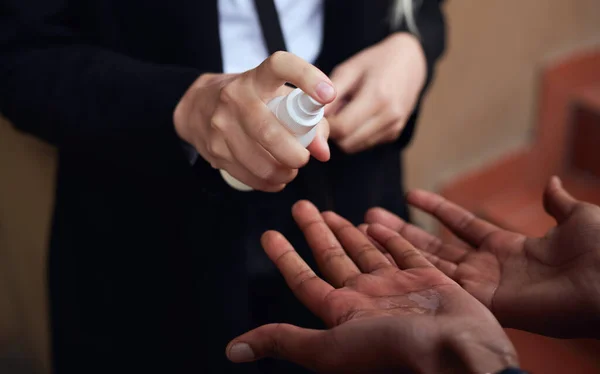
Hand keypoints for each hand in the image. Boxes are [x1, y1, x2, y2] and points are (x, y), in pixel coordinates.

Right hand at [173, 52, 334, 191]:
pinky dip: (267, 183)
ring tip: (290, 170)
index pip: (280, 66)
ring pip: (258, 161)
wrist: (198, 106)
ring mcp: (221, 124)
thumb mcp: (277, 97)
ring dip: (282, 173)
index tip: (328, 95)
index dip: (307, 77)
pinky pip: (246, 175)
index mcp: (256, 78)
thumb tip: (322, 151)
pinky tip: (275, 179)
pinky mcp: (214, 149)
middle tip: (303, 159)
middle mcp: (235, 97)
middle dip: (294, 154)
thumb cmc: (250, 101)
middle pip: (269, 132)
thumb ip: (309, 119)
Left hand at [226, 201, 517, 372]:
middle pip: (333, 258)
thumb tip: (233, 350)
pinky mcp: (428, 280)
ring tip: (331, 212)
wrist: (459, 353)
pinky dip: (390, 238)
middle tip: (300, 206)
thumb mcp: (329, 347)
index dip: (284, 257)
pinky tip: (376, 223)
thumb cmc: (394, 352)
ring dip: (348, 231)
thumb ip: (285, 340)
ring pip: (365, 252)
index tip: (268, 234)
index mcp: (342, 314)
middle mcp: (367, 299)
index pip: (304, 279)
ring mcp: (398, 288)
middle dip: (315, 232)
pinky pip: (404, 252)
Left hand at [326, 32, 425, 153]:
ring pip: (354, 146)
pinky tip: (357, 116)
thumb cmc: (376, 62)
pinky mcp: (394, 134)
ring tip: (344, 111)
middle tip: (329, 112)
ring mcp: (394, 127)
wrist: (411, 61)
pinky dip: (355, 135)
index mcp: (378, 96)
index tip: (316, 114)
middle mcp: (389, 116)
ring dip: (342, 135)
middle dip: (332, 131)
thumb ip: (330, 93)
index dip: (324, 124)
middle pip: (347, 141)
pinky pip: (365, 143)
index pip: (342, 127)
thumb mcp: (350, 69)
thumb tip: (310, 114)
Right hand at [365, 176, 599, 337]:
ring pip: (429, 262)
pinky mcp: (482, 300)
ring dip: (399, 246)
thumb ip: (557, 202)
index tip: (411, 194)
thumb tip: (552, 183)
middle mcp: (488, 267)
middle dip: (404, 231)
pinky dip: (414, 265)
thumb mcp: (578, 217)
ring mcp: (482, 285)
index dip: (437, 209)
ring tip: (368, 227)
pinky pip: (442, 280)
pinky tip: (388, 252)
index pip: (462, 224)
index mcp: (509, 247)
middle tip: (372, 216)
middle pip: (435, 246)